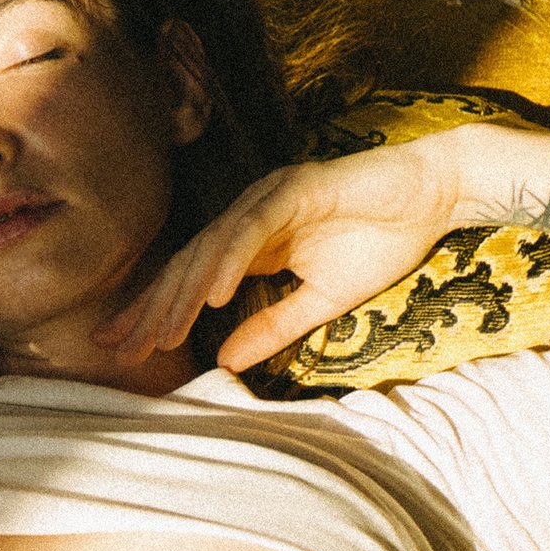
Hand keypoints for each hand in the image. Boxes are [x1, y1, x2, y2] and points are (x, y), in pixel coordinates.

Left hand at [95, 140, 470, 374]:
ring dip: (185, 293)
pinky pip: (253, 229)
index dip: (157, 314)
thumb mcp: (321, 301)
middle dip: (152, 309)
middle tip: (118, 348)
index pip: (192, 282)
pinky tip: (213, 295)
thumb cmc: (381, 240)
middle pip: (188, 266)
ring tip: (161, 333)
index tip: (124, 349)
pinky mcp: (295, 188)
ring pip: (213, 249)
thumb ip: (273, 327)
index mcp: (250, 242)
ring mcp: (268, 199)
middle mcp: (248, 216)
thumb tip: (225, 362)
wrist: (432, 197)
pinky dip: (231, 261)